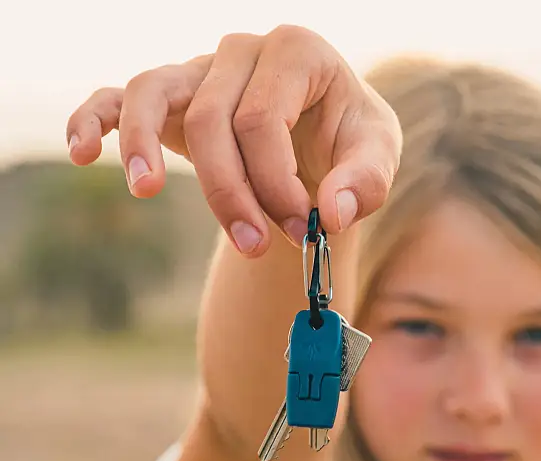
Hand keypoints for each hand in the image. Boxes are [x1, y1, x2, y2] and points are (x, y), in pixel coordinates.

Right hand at [66, 26, 402, 255]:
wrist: (322, 139)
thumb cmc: (349, 143)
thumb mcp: (376, 158)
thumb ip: (366, 183)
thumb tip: (331, 215)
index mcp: (298, 52)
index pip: (264, 119)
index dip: (276, 183)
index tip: (301, 230)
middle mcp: (243, 50)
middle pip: (214, 120)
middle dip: (233, 193)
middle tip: (257, 246)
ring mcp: (200, 68)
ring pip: (154, 94)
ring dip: (145, 147)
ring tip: (147, 190)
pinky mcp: (173, 96)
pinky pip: (119, 94)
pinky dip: (95, 118)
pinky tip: (81, 152)